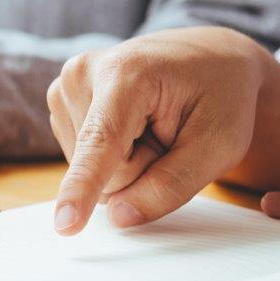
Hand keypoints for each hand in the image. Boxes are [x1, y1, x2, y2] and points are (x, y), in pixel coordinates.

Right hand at [48, 27, 271, 234]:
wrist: (207, 56)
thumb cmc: (219, 93)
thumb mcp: (220, 145)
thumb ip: (172, 185)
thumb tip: (119, 215)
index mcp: (126, 74)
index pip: (100, 144)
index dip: (82, 187)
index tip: (65, 224)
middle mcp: (82, 75)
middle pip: (104, 170)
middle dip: (141, 167)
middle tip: (168, 134)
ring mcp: (65, 87)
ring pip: (91, 169)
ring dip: (127, 161)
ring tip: (151, 127)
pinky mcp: (59, 101)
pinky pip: (82, 160)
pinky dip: (113, 154)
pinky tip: (130, 126)